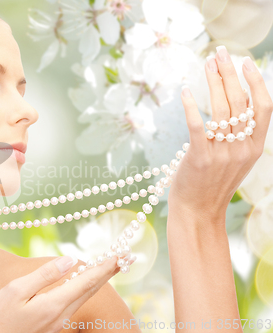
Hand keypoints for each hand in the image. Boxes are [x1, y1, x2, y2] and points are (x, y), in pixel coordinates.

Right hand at [0, 255, 119, 332]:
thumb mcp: (15, 291)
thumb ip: (45, 276)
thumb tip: (70, 260)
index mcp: (54, 304)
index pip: (87, 280)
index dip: (106, 266)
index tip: (122, 254)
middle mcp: (61, 315)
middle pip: (91, 289)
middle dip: (110, 271)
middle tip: (127, 257)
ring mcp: (57, 322)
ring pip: (84, 296)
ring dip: (100, 279)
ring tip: (112, 264)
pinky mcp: (51, 325)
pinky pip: (74, 302)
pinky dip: (85, 288)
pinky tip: (86, 281)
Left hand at [169, 45, 272, 218]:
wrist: (198, 211)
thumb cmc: (212, 184)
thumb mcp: (236, 161)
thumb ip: (240, 136)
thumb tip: (236, 106)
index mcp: (254, 147)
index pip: (264, 107)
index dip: (256, 82)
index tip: (245, 62)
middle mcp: (242, 148)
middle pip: (240, 101)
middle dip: (230, 73)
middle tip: (219, 53)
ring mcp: (222, 153)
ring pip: (221, 108)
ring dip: (213, 82)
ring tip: (206, 64)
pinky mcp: (200, 157)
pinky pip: (197, 125)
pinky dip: (191, 106)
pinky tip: (185, 90)